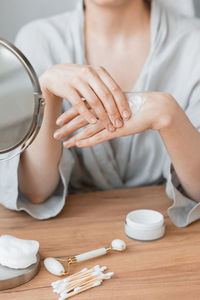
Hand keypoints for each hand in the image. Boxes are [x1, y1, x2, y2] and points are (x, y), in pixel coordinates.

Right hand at [40, 64, 131, 133]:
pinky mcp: (67, 88)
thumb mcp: (93, 78)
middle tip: (119, 124)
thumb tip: (123, 102)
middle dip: (114, 112)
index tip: (128, 116)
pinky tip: (93, 123)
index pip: (115, 89)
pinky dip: (87, 114)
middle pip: (106, 96)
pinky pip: (79, 104)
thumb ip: (105, 86)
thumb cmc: (78, 80)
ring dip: (103, 116)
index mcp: (99, 71)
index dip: (122, 103)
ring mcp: (77, 80)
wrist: (54, 75)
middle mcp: (90, 73)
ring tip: (109, 127)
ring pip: (94, 101)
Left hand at [59, 92, 179, 147]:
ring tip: (62, 142)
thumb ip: (108, 108)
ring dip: (73, 135)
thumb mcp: (118, 106)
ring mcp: (109, 120)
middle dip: (66, 126)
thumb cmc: (137, 107)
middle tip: (54, 133)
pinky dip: (88, 140)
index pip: (82, 108)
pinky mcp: (117, 129)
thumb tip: (99, 111)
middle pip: (80, 118)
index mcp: (103, 102)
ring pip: (86, 128)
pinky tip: (78, 144)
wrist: (154, 108)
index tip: (58, 120)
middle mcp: (104, 110)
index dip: (69, 115)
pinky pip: (99, 136)